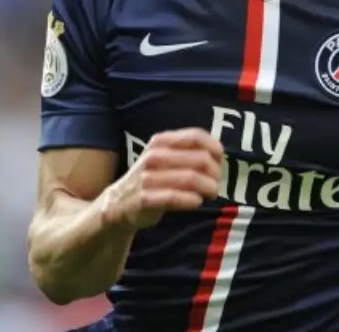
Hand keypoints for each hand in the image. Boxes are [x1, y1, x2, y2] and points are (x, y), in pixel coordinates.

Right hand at [100, 128, 223, 229]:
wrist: (119, 203)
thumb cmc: (152, 178)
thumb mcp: (165, 157)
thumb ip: (188, 151)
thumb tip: (220, 153)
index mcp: (161, 142)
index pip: (196, 136)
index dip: (214, 148)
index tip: (220, 161)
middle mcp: (154, 156)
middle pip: (200, 159)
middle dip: (215, 173)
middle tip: (216, 183)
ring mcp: (148, 178)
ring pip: (191, 179)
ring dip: (208, 188)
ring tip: (211, 193)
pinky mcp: (145, 199)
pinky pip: (175, 197)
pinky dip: (192, 200)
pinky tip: (196, 201)